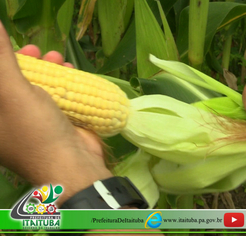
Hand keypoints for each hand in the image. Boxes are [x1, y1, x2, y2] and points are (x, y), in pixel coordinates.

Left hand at [0, 22, 112, 205]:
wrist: (72, 165)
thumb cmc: (35, 131)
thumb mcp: (13, 92)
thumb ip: (2, 60)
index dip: (2, 63)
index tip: (17, 49)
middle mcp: (8, 121)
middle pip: (13, 84)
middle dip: (27, 62)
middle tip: (37, 50)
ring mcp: (32, 123)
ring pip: (36, 89)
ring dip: (47, 70)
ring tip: (58, 58)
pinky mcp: (53, 124)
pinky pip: (54, 98)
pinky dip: (61, 84)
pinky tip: (70, 72)